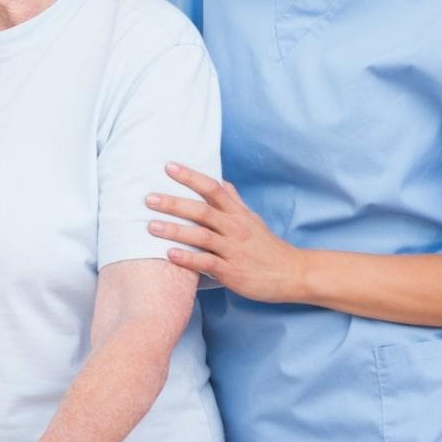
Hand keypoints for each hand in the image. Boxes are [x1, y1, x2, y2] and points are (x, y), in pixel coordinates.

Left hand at [147, 162, 303, 302]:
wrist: (292, 274)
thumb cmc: (268, 247)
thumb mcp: (253, 220)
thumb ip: (234, 201)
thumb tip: (221, 182)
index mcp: (238, 214)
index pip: (213, 188)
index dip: (190, 176)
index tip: (168, 167)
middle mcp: (235, 228)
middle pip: (202, 211)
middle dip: (174, 203)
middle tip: (148, 198)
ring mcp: (234, 250)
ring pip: (201, 236)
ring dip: (175, 230)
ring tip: (151, 226)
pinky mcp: (233, 272)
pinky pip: (207, 264)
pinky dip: (188, 259)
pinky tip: (170, 255)